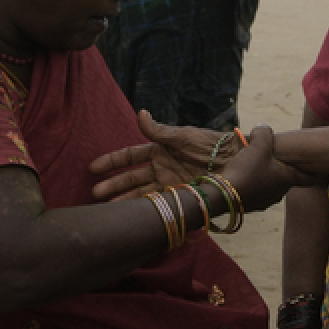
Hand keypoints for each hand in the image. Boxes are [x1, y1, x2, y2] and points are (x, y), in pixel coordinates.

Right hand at [88, 111, 234, 199]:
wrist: (235, 160)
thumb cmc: (210, 144)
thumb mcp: (184, 136)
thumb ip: (160, 131)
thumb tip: (140, 114)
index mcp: (160, 150)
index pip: (130, 156)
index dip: (112, 162)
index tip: (93, 168)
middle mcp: (162, 168)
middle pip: (132, 178)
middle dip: (114, 185)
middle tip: (95, 193)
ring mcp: (170, 183)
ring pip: (141, 192)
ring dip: (125, 199)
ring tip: (108, 208)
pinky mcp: (180, 195)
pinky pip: (158, 202)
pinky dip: (145, 208)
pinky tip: (132, 214)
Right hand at [219, 127, 315, 212]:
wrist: (223, 196)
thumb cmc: (247, 170)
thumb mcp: (258, 145)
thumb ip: (264, 133)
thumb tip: (263, 128)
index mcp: (288, 179)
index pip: (310, 179)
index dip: (317, 174)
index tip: (321, 171)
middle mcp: (280, 192)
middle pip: (287, 179)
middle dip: (283, 169)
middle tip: (276, 158)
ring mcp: (265, 201)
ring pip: (271, 185)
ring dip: (266, 175)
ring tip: (255, 163)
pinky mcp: (251, 205)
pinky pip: (257, 191)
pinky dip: (253, 183)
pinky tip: (243, 174)